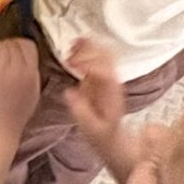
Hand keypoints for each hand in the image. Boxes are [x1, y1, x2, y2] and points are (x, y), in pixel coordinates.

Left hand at [0, 36, 42, 127]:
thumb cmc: (13, 114)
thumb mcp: (32, 94)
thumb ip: (31, 74)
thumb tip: (26, 58)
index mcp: (32, 75)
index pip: (29, 46)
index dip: (20, 45)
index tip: (14, 48)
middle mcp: (18, 70)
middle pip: (13, 44)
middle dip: (6, 46)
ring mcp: (2, 70)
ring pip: (0, 45)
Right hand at [63, 38, 127, 164]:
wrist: (111, 137)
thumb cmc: (101, 134)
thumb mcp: (91, 129)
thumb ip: (81, 111)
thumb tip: (69, 92)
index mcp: (111, 92)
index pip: (104, 70)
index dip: (88, 63)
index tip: (72, 64)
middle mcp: (113, 81)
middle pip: (106, 56)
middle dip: (87, 51)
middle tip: (69, 56)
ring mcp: (109, 77)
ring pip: (104, 52)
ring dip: (87, 46)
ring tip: (71, 48)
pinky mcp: (101, 76)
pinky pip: (98, 55)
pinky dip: (86, 48)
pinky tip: (74, 48)